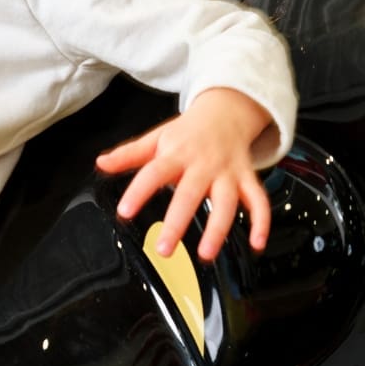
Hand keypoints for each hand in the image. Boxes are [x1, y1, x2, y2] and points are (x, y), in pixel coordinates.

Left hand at [97, 88, 274, 259]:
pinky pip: (259, 200)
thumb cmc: (189, 132)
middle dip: (178, 223)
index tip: (125, 212)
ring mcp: (228, 173)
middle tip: (164, 249)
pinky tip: (257, 243)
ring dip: (218, 229)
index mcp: (177, 154)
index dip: (138, 192)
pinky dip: (262, 222)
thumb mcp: (156, 138)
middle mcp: (204, 165)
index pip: (154, 173)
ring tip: (206, 254)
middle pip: (190, 194)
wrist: (226, 111)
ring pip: (227, 202)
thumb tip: (102, 163)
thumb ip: (130, 154)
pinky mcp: (247, 178)